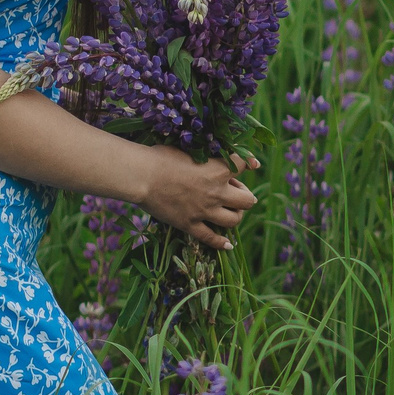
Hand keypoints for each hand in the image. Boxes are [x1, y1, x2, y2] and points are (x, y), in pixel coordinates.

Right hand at [138, 148, 258, 248]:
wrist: (141, 176)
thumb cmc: (160, 157)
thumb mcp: (187, 150)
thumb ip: (203, 156)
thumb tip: (210, 158)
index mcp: (218, 170)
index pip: (243, 164)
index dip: (249, 162)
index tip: (251, 164)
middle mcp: (216, 192)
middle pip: (248, 200)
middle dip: (245, 195)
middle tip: (235, 192)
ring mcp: (204, 211)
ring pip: (234, 220)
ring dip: (236, 215)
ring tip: (230, 212)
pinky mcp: (189, 224)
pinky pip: (211, 238)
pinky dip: (221, 242)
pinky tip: (227, 245)